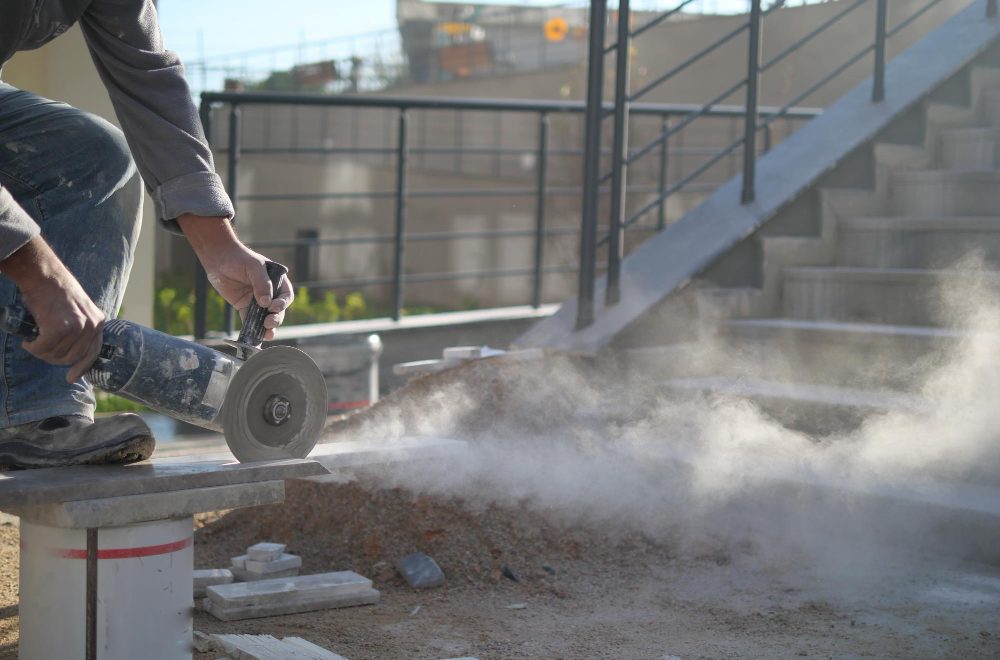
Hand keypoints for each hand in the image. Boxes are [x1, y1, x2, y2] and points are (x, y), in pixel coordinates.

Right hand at [0, 237, 104, 382]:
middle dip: (53, 358)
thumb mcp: (78, 310)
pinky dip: (32, 347)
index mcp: (98, 321)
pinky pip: (42, 348)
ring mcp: (76, 328)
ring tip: (34, 341)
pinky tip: (28, 340)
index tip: (70, 377)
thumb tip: (70, 354)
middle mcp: (91, 326)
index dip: (81, 367)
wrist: (44, 275)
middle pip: (71, 357)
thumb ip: (80, 329)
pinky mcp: (59, 328)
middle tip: (40, 349)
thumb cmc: (56, 291)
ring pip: (56, 354)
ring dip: (41, 352)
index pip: (93, 352)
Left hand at [178, 215, 293, 339]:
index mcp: (276, 281)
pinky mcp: (244, 307)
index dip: (282, 304)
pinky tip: (255, 337)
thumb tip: (266, 303)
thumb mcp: (254, 267)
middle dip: (275, 318)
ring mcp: (256, 301)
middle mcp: (269, 292)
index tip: (273, 307)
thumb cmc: (239, 258)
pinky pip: (250, 320)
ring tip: (267, 334)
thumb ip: (261, 283)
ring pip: (265, 317)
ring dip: (267, 327)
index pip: (285, 296)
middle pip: (277, 310)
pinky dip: (252, 329)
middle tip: (268, 323)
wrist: (219, 259)